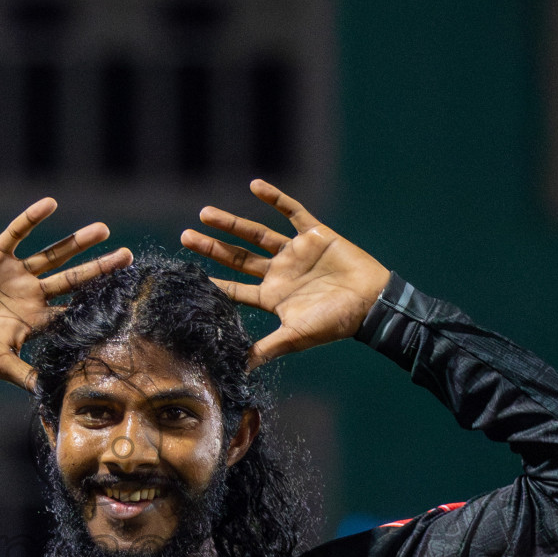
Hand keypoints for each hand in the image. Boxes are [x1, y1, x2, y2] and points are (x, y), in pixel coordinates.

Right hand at [0, 199, 132, 390]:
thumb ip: (24, 374)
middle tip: (128, 257)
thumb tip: (48, 395)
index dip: (98, 306)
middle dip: (101, 269)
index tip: (126, 300)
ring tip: (104, 230)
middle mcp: (31, 293)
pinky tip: (51, 205)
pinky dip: (32, 218)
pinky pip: (17, 232)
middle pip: (74, 279)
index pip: (74, 311)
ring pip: (54, 254)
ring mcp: (15, 272)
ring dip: (77, 242)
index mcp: (36, 319)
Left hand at [181, 179, 391, 370]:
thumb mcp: (294, 337)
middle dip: (211, 248)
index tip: (188, 275)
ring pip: (256, 234)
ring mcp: (295, 252)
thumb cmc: (335, 323)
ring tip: (205, 213)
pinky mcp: (314, 234)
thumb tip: (238, 370)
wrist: (372, 303)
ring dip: (231, 223)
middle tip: (185, 237)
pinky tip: (255, 185)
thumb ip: (265, 349)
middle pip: (237, 258)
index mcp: (273, 297)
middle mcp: (279, 273)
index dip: (212, 283)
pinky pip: (292, 211)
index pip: (234, 289)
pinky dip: (275, 198)